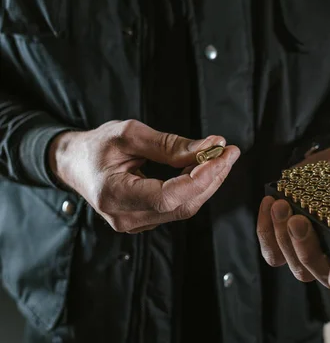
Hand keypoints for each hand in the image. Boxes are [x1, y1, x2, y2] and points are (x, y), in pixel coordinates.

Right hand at [48, 119, 239, 232]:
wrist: (74, 162)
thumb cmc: (96, 145)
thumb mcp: (129, 134)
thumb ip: (168, 144)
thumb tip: (208, 148)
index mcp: (114, 195)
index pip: (168, 196)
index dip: (201, 177)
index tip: (222, 154)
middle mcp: (125, 217)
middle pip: (182, 205)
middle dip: (212, 177)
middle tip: (229, 151)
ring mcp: (134, 223)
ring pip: (183, 208)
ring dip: (207, 182)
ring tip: (221, 156)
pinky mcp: (143, 219)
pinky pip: (176, 207)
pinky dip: (194, 187)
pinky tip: (203, 167)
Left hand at [257, 143, 329, 289]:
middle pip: (311, 270)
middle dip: (302, 248)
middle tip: (297, 219)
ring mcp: (305, 243)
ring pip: (286, 260)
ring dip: (279, 236)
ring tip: (280, 205)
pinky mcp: (284, 231)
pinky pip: (269, 245)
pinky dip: (264, 228)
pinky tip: (269, 202)